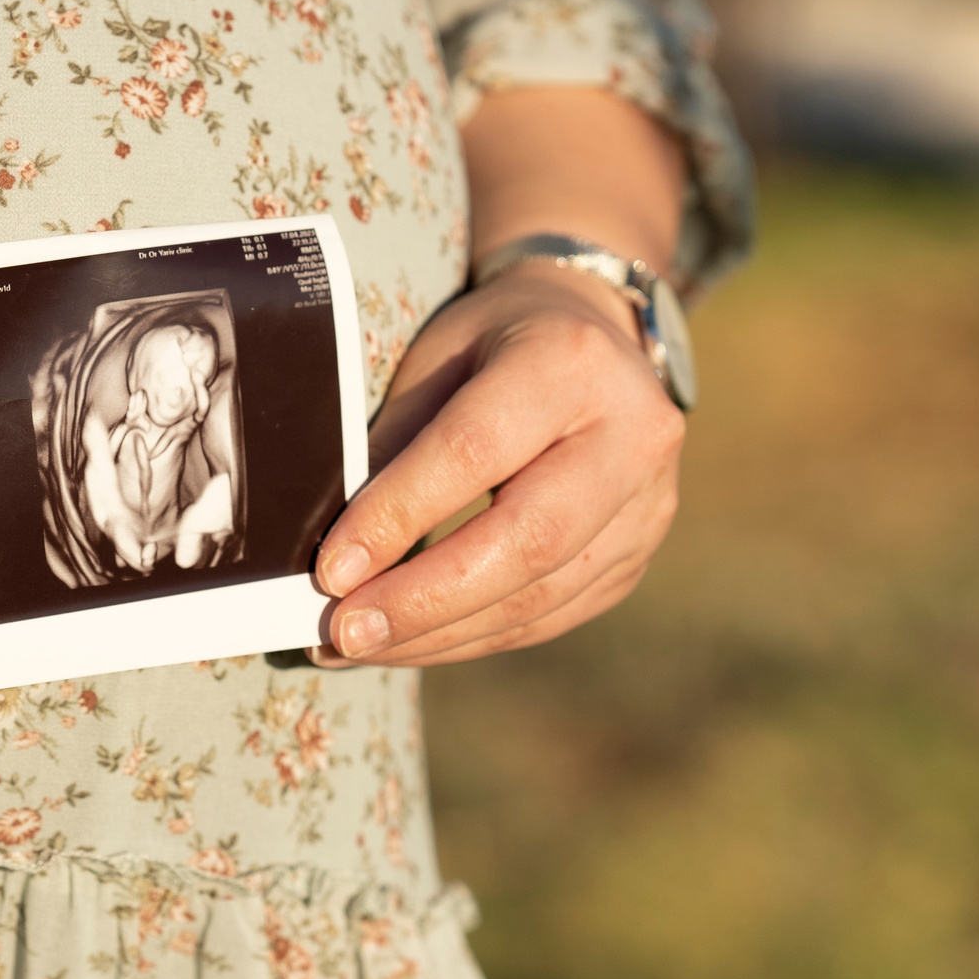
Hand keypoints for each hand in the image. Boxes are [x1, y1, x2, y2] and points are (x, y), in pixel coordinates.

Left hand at [310, 266, 683, 667]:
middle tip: (345, 633)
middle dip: (424, 600)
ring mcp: (647, 503)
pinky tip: (413, 642)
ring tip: (359, 646)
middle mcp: (629, 435)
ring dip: (440, 634)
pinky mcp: (638, 553)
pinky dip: (474, 636)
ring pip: (540, 595)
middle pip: (527, 541)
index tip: (331, 571)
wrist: (594, 332)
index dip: (398, 517)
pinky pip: (552, 614)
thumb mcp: (438, 358)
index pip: (474, 452)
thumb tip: (340, 553)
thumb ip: (396, 444)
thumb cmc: (495, 343)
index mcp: (568, 362)